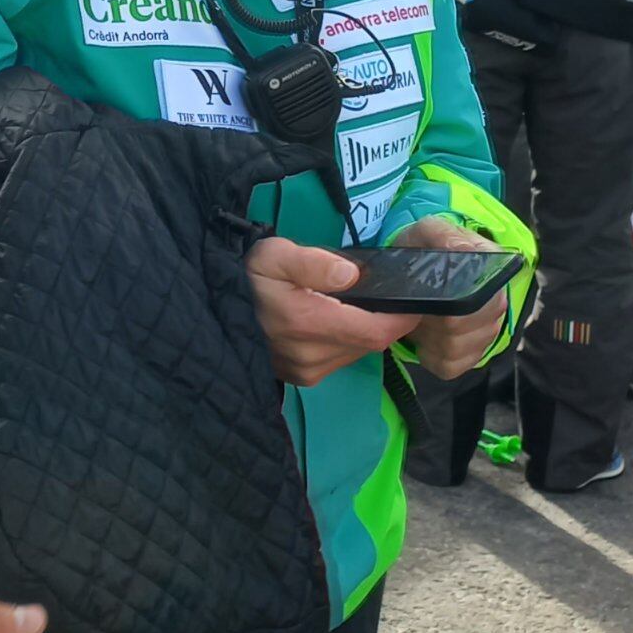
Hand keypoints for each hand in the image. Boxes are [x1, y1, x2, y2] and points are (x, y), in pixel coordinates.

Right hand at [245, 237, 413, 388]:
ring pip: (357, 354)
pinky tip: (340, 322)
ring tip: (365, 306)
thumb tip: (352, 274)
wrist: (213, 306)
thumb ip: (313, 262)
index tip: (418, 300)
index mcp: (308, 323)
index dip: (403, 319)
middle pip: (370, 343)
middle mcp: (311, 356)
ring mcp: (306, 371)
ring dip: (366, 333)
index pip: (376, 331)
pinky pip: (340, 360)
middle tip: (393, 295)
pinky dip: (348, 342)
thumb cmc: (248, 276)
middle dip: (387, 322)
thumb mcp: (274, 255)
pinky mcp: (301, 378)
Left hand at [382, 213, 508, 381]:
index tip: (426, 297)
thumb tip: (462, 250)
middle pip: (460, 330)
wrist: (417, 266)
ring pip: (454, 350)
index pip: (480, 302)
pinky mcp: (472, 356)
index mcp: (493, 273)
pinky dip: (430, 356)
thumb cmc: (425, 248)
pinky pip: (449, 367)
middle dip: (431, 320)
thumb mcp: (428, 232)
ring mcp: (487, 333)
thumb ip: (443, 235)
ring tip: (420, 317)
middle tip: (416, 305)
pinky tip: (426, 338)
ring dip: (428, 336)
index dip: (448, 304)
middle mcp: (497, 305)